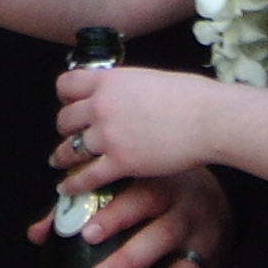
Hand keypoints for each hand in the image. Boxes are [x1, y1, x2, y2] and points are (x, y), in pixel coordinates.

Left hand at [25, 167, 228, 267]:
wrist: (215, 193)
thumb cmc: (157, 188)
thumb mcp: (127, 184)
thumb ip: (81, 206)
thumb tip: (38, 234)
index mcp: (162, 186)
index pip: (140, 195)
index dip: (115, 214)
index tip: (87, 234)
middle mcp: (187, 212)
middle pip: (163, 234)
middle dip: (131, 259)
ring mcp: (205, 243)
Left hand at [50, 66, 214, 197]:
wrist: (208, 118)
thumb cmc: (190, 96)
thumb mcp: (148, 79)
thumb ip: (125, 87)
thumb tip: (120, 95)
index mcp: (109, 80)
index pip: (67, 85)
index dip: (65, 96)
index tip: (68, 104)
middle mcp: (102, 105)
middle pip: (65, 118)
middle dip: (65, 128)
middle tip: (68, 135)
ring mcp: (109, 135)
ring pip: (70, 148)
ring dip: (62, 157)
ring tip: (58, 162)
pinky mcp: (120, 162)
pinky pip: (86, 177)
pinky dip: (73, 185)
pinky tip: (66, 189)